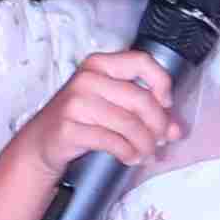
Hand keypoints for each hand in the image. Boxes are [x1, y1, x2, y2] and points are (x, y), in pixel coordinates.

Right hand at [17, 48, 178, 174]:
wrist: (43, 141)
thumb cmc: (81, 119)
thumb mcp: (109, 102)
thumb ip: (143, 109)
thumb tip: (176, 128)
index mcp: (100, 64)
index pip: (142, 61)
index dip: (162, 83)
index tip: (167, 103)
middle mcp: (87, 79)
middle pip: (141, 99)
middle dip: (158, 125)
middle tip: (162, 140)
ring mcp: (76, 103)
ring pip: (129, 124)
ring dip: (145, 144)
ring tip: (147, 153)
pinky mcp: (69, 128)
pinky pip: (112, 142)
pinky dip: (128, 153)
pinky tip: (131, 158)